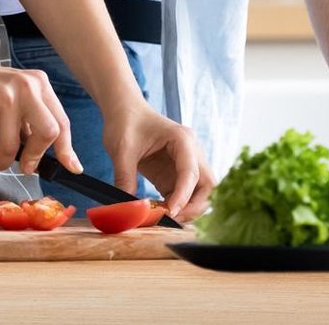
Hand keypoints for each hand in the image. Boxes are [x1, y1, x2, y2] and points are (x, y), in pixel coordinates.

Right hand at [0, 52, 80, 176]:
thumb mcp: (12, 94)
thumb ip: (30, 118)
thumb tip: (48, 157)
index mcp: (37, 83)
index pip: (61, 121)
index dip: (66, 149)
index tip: (71, 167)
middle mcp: (25, 87)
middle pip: (48, 133)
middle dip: (35, 156)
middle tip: (24, 166)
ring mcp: (4, 97)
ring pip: (13, 147)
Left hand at [101, 99, 213, 221]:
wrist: (123, 109)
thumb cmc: (125, 121)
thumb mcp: (121, 149)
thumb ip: (125, 177)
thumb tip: (127, 208)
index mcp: (182, 139)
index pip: (191, 173)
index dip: (184, 196)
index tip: (170, 213)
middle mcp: (191, 152)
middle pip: (207, 186)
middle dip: (194, 206)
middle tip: (171, 219)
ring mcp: (186, 164)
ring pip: (200, 193)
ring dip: (187, 209)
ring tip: (164, 217)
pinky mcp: (176, 174)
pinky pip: (185, 195)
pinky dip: (177, 207)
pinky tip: (160, 212)